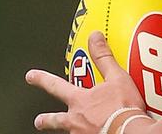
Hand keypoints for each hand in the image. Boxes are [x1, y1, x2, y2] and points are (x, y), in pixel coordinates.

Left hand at [26, 31, 145, 132]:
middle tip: (39, 120)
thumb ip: (103, 57)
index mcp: (80, 101)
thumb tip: (95, 38)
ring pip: (69, 131)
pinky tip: (94, 133)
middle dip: (46, 119)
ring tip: (68, 131)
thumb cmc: (123, 107)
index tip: (31, 76)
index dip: (42, 79)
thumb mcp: (116, 77)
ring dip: (68, 130)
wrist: (129, 132)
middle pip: (56, 119)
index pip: (56, 86)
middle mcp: (76, 120)